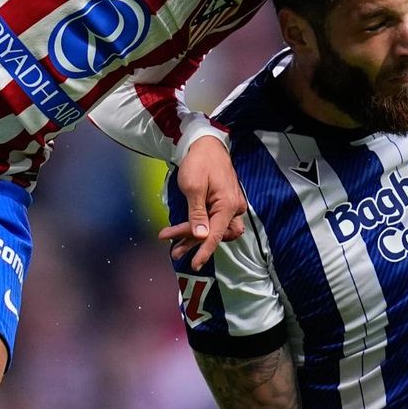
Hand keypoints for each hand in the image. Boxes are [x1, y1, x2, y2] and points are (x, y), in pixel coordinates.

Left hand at [158, 136, 245, 268]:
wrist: (206, 144)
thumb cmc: (199, 162)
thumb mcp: (193, 188)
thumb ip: (197, 214)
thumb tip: (201, 236)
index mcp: (228, 204)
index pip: (217, 233)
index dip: (205, 250)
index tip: (195, 264)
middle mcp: (234, 207)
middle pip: (216, 234)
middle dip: (194, 243)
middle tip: (173, 250)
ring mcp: (230, 206)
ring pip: (214, 230)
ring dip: (195, 239)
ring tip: (175, 247)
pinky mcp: (224, 204)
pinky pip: (214, 221)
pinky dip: (199, 228)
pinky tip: (184, 234)